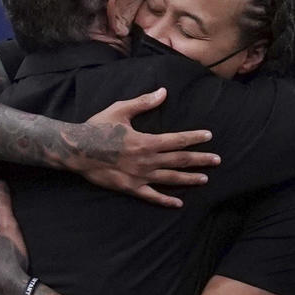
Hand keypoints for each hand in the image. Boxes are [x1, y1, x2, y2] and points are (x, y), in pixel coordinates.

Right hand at [64, 88, 219, 207]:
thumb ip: (143, 102)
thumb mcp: (120, 110)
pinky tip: (178, 203)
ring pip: (171, 178)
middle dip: (200, 159)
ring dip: (189, 178)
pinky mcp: (131, 188)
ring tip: (205, 179)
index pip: (177, 140)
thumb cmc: (97, 127)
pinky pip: (152, 196)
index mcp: (147, 141)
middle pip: (180, 160)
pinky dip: (166, 200)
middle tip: (217, 160)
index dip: (194, 137)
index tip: (209, 136)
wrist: (76, 150)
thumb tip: (163, 92)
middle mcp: (147, 160)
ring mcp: (140, 176)